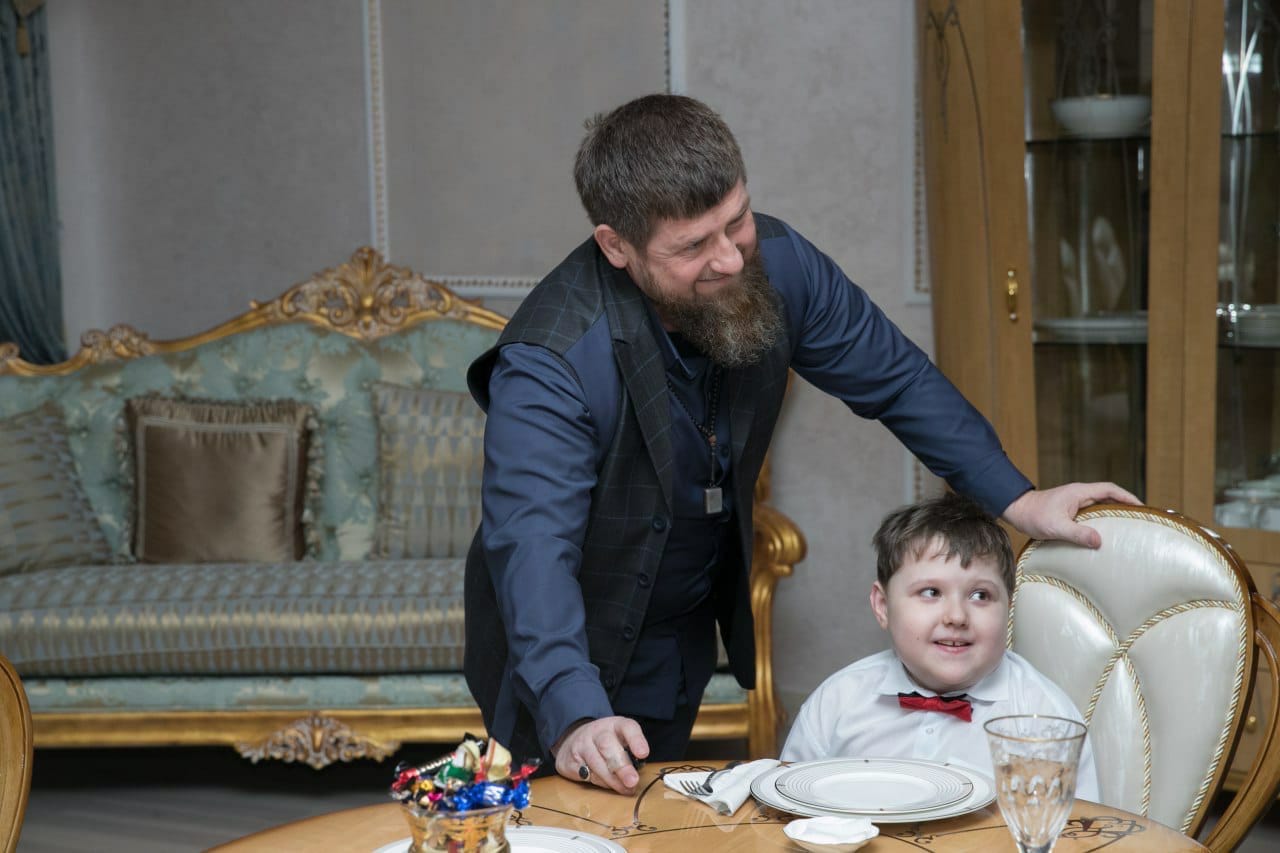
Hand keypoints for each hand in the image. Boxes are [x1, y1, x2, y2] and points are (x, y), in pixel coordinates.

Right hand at [553, 716, 648, 794]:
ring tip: (624, 790)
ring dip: (612, 780)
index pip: (627, 727)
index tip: (643, 753)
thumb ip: (630, 754)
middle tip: (632, 781)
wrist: (572, 739)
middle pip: (608, 746)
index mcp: (614, 725)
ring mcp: (580, 745)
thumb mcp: (620, 740)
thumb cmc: (605, 744)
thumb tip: (637, 778)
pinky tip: (605, 785)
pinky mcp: (568, 760)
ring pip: (595, 762)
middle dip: (621, 766)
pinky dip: (597, 782)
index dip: (636, 740)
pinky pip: (583, 774)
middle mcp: (596, 732)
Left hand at [1002, 482, 1140, 547]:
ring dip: (1113, 513)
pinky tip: (1105, 532)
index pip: (1110, 490)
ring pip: (1100, 505)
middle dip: (1125, 505)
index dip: (1127, 497)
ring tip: (1128, 527)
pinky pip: (1091, 512)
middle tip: (1140, 519)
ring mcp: (1074, 502)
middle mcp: (1079, 494)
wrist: (1016, 512)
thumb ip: (1077, 533)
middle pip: (1109, 496)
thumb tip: (1099, 541)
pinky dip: (1101, 519)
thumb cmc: (1033, 516)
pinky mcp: (1070, 510)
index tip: (1142, 508)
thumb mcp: (1056, 527)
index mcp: (1079, 492)